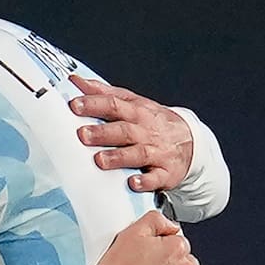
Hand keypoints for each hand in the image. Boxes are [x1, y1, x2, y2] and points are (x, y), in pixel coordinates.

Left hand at [68, 75, 193, 192]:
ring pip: (137, 153)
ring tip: (100, 160)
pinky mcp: (166, 172)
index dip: (94, 104)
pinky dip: (146, 181)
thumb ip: (104, 93)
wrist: (189, 141)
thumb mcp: (132, 102)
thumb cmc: (151, 121)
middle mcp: (146, 130)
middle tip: (82, 134)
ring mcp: (157, 152)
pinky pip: (156, 178)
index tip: (74, 105)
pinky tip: (133, 183)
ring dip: (118, 157)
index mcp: (136, 111)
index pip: (113, 104)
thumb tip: (76, 81)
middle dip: (102, 132)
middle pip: (123, 130)